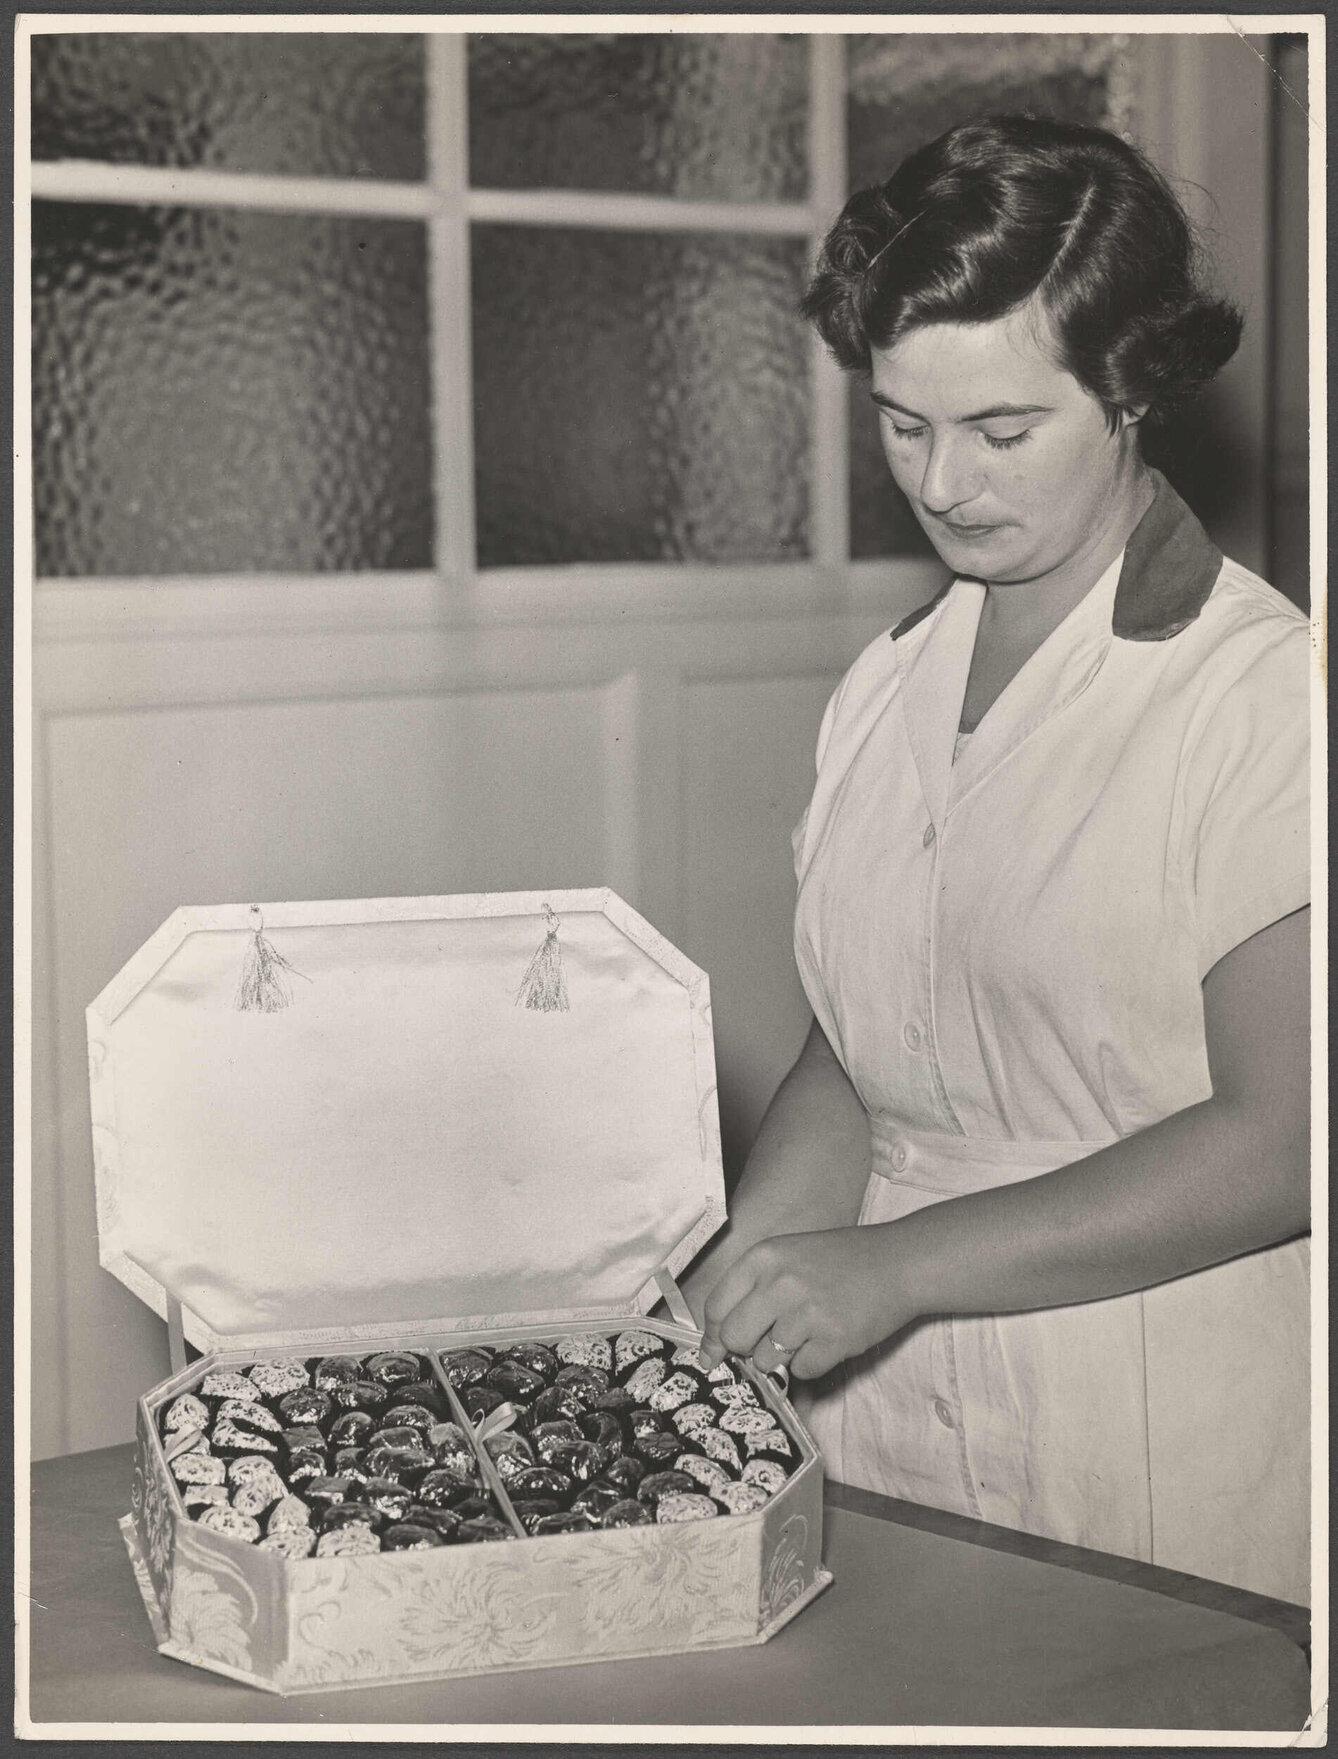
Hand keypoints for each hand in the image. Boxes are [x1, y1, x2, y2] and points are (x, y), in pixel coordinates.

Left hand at [698, 1225, 917, 1379]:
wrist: (899, 1263)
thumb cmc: (841, 1260)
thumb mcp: (788, 1256)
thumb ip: (752, 1290)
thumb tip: (716, 1344)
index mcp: (764, 1257)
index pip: (715, 1307)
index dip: (712, 1336)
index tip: (713, 1354)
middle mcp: (781, 1283)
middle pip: (734, 1338)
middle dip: (745, 1348)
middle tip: (767, 1340)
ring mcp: (808, 1313)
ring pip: (766, 1359)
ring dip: (783, 1355)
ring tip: (808, 1330)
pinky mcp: (834, 1340)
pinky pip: (801, 1371)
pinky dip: (811, 1362)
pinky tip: (828, 1338)